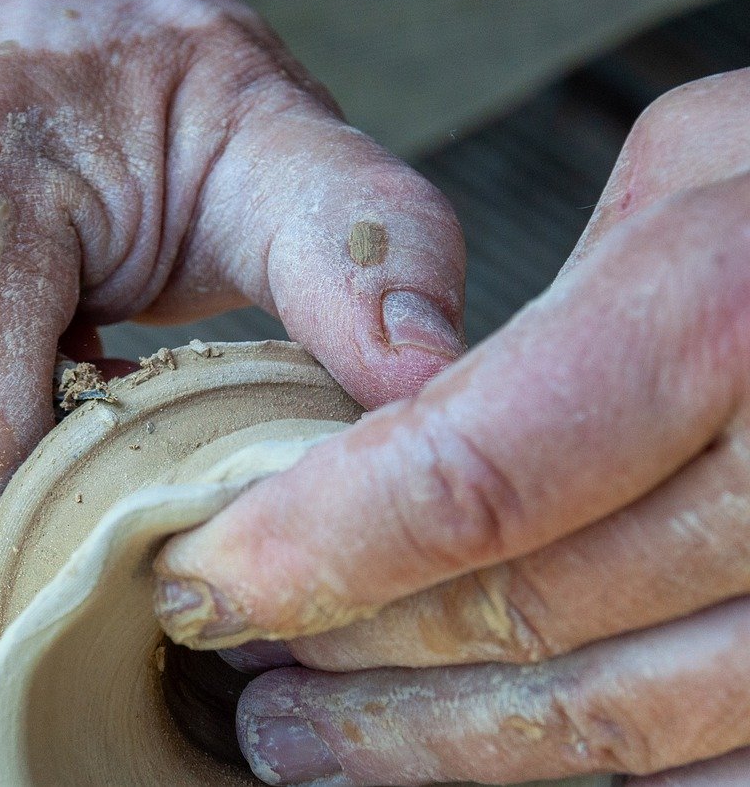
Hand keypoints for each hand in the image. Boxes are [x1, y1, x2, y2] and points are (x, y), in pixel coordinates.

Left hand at [154, 68, 749, 784]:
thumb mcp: (704, 174)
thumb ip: (554, 305)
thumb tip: (405, 414)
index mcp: (735, 308)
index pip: (472, 475)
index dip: (313, 548)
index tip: (204, 583)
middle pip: (527, 616)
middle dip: (351, 658)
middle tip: (239, 668)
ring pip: (617, 728)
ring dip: (433, 754)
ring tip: (310, 746)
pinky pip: (721, 771)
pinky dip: (582, 782)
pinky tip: (475, 766)